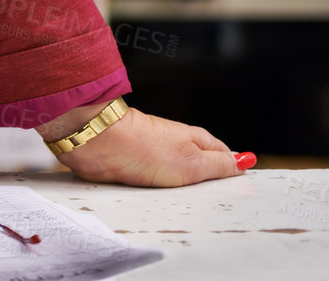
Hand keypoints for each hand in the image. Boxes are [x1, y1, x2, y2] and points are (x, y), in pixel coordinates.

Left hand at [38, 101, 251, 186]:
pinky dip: (162, 192)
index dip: (233, 170)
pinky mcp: (134, 166)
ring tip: (196, 207)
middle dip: (209, 185)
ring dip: (185, 190)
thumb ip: (220, 164)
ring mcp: (154, 155)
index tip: (244, 189)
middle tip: (222, 204)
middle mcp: (175, 144)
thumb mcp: (194, 161)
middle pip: (200, 167)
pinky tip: (165, 202)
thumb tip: (247, 160)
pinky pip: (155, 183)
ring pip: (177, 177)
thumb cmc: (145, 149)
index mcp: (195, 139)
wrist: (98, 144)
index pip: (223, 155)